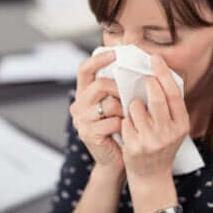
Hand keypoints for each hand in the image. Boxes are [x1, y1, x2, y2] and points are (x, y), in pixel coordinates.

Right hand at [70, 50, 124, 171]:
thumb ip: (117, 88)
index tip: (115, 54)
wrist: (116, 159)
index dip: (98, 59)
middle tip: (130, 95)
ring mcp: (81, 120)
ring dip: (124, 109)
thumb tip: (134, 66)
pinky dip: (123, 124)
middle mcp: (78, 104)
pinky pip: (112, 121)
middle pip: (99, 84)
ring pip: (108, 104)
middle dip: (119, 88)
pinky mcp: (87, 133)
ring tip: (129, 116)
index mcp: (84, 93)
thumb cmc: (120, 129)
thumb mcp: (116, 104)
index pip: (85, 69)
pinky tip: (125, 129)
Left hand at [121, 54, 190, 180]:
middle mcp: (169, 132)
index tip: (155, 58)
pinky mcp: (135, 146)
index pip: (173, 93)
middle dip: (147, 83)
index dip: (163, 73)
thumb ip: (169, 107)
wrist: (151, 176)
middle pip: (156, 96)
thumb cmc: (161, 146)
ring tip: (135, 113)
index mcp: (181, 124)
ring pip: (136, 106)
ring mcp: (151, 140)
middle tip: (143, 79)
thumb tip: (158, 75)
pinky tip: (129, 129)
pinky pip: (125, 120)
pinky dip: (125, 120)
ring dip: (132, 104)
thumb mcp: (173, 128)